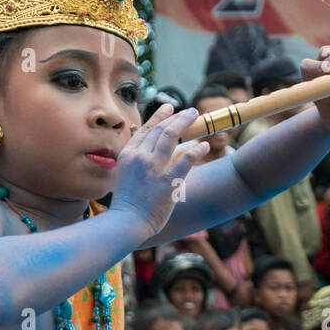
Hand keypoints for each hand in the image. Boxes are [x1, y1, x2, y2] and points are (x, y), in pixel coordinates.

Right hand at [111, 105, 210, 238]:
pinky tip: (205, 146)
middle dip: (176, 116)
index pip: (146, 129)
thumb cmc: (126, 203)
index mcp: (129, 155)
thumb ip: (135, 162)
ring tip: (196, 116)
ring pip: (172, 136)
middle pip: (161, 129)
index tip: (169, 108)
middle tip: (189, 111)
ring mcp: (154, 168)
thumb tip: (150, 153)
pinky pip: (186, 159)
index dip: (159, 116)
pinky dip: (197, 150)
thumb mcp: (124, 175)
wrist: (127, 221)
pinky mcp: (168, 181)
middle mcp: (141, 157)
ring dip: (186, 122)